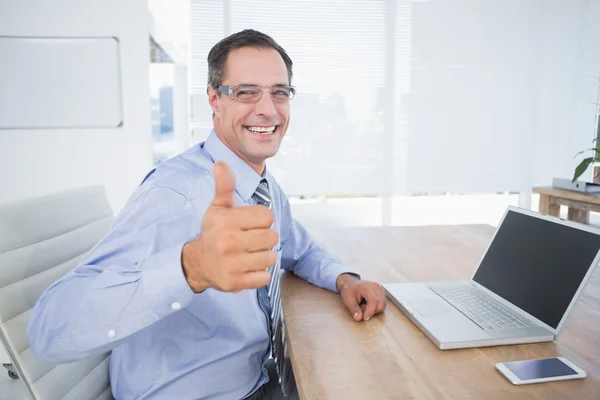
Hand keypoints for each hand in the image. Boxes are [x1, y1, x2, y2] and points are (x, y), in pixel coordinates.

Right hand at [181, 161, 278, 292]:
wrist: (197, 263)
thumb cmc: (213, 232)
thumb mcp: (218, 208)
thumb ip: (224, 186)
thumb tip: (221, 164)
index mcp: (226, 221)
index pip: (267, 217)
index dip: (261, 220)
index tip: (249, 224)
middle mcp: (228, 242)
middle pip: (272, 237)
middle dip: (264, 239)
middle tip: (250, 240)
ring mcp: (232, 264)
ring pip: (271, 258)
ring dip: (263, 257)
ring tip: (248, 254)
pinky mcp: (235, 283)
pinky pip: (265, 277)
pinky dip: (259, 274)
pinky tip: (246, 268)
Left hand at [337, 274, 386, 321]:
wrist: (351, 284)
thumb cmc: (349, 290)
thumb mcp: (348, 300)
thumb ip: (353, 309)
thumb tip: (359, 317)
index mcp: (367, 287)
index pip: (374, 301)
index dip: (370, 311)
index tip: (365, 318)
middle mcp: (376, 287)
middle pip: (380, 305)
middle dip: (371, 311)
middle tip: (361, 308)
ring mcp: (380, 290)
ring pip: (382, 306)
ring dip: (373, 310)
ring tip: (364, 305)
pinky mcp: (382, 294)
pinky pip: (382, 305)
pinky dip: (375, 308)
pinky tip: (368, 304)